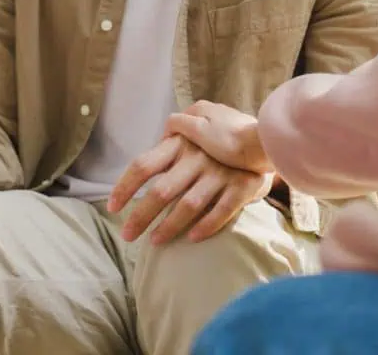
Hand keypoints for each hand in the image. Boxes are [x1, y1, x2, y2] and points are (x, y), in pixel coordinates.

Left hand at [108, 136, 270, 243]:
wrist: (264, 140)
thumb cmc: (215, 145)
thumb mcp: (189, 136)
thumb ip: (166, 149)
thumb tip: (138, 167)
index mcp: (178, 145)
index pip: (142, 166)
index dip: (124, 188)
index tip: (112, 208)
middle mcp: (196, 158)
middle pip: (161, 191)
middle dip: (140, 216)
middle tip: (127, 236)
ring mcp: (220, 172)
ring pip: (189, 205)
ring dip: (169, 226)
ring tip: (154, 242)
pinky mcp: (242, 186)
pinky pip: (221, 211)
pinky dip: (205, 226)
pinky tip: (190, 239)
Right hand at [165, 100, 273, 173]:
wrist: (263, 149)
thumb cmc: (228, 141)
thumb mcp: (196, 129)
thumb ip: (178, 123)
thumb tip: (168, 126)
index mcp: (200, 107)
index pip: (174, 123)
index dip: (169, 141)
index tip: (168, 159)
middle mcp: (214, 109)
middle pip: (190, 129)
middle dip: (184, 145)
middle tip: (182, 164)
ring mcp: (228, 120)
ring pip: (205, 136)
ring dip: (199, 149)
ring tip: (200, 166)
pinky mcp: (241, 132)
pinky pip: (220, 142)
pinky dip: (215, 151)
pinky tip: (218, 163)